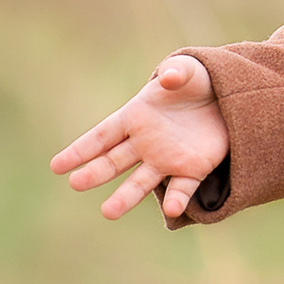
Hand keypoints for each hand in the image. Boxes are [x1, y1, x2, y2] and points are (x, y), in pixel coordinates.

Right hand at [51, 53, 229, 224]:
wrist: (227, 99)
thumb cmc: (197, 82)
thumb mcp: (188, 71)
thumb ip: (176, 72)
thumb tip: (167, 78)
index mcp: (135, 117)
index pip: (102, 136)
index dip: (80, 150)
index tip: (57, 166)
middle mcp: (145, 143)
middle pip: (114, 162)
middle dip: (95, 172)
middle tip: (76, 183)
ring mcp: (166, 159)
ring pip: (141, 182)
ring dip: (126, 197)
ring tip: (108, 213)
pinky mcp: (192, 170)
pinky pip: (181, 188)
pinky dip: (176, 199)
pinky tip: (172, 210)